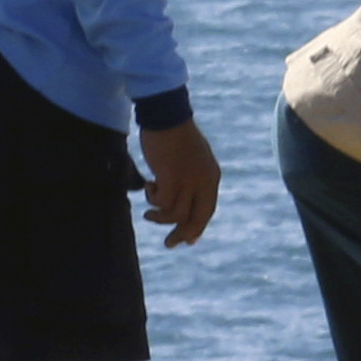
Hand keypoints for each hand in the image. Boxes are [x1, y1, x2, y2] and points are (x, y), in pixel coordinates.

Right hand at [139, 119, 220, 247]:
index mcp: (211, 177)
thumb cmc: (175, 136)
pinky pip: (162, 202)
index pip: (208, 210)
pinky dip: (153, 199)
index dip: (198, 227)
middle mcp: (204, 181)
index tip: (189, 241)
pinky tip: (148, 185)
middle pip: (196, 218)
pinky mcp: (172, 177)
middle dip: (183, 234)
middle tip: (169, 244)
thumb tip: (182, 205)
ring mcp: (189, 180)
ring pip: (176, 214)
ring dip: (160, 217)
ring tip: (148, 211)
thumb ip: (191, 181)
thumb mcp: (191, 161)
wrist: (167, 115)